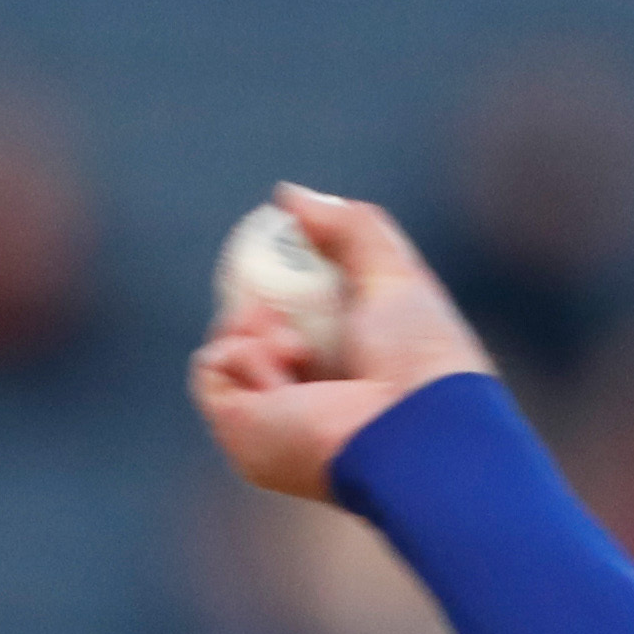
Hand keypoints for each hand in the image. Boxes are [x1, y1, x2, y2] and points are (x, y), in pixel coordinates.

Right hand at [185, 184, 494, 503]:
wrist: (414, 430)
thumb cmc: (421, 361)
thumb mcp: (394, 276)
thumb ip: (350, 228)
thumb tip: (287, 195)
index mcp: (349, 376)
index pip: (295, 321)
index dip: (285, 287)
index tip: (292, 257)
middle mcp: (310, 406)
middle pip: (252, 330)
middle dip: (263, 306)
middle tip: (294, 311)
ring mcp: (273, 426)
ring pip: (225, 346)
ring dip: (253, 328)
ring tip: (295, 344)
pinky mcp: (242, 438)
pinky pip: (213, 369)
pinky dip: (243, 353)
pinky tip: (284, 366)